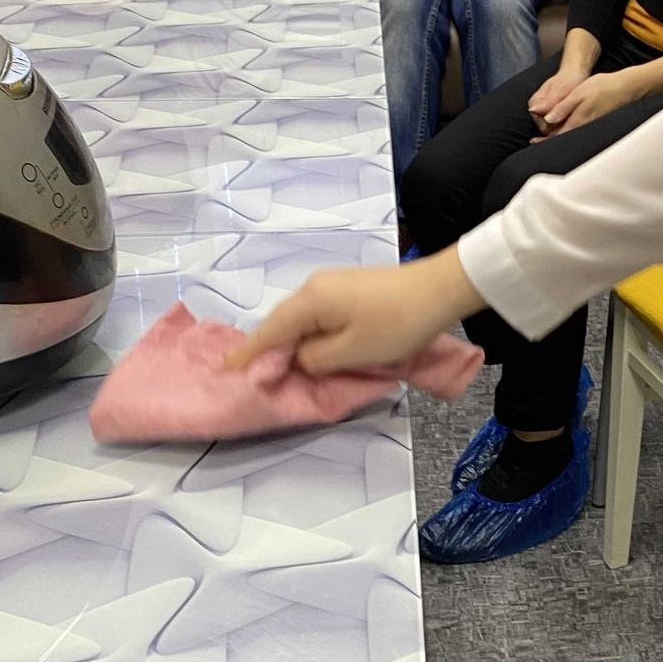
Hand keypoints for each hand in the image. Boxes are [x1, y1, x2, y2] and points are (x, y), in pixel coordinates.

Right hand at [225, 247, 480, 376]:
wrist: (439, 290)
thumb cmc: (396, 324)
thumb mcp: (352, 352)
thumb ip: (315, 360)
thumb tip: (300, 358)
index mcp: (309, 301)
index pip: (268, 331)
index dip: (246, 354)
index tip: (223, 370)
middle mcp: (313, 286)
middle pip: (281, 323)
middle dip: (267, 349)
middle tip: (251, 376)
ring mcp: (331, 285)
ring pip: (300, 320)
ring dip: (290, 343)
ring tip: (279, 368)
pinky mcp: (348, 290)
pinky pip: (317, 316)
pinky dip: (309, 334)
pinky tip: (311, 349)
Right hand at [526, 61, 590, 128]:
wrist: (574, 74)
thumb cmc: (568, 81)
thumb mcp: (560, 91)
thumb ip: (548, 103)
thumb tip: (534, 111)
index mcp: (534, 104)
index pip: (543, 126)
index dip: (556, 125)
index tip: (567, 118)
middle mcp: (536, 110)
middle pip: (547, 129)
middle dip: (559, 125)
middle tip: (571, 116)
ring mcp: (542, 112)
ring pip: (552, 128)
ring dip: (562, 124)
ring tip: (572, 115)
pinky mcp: (550, 113)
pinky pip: (556, 124)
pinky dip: (564, 122)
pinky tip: (570, 116)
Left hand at [531, 71, 638, 136]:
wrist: (625, 88)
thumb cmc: (601, 88)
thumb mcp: (578, 94)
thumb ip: (562, 108)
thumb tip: (547, 120)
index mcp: (577, 122)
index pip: (557, 136)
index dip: (544, 140)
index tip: (533, 141)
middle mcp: (584, 128)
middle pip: (563, 139)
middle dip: (550, 140)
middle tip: (537, 140)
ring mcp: (591, 128)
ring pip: (571, 136)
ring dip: (559, 137)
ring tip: (548, 136)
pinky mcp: (596, 125)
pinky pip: (579, 133)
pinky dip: (569, 133)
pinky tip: (566, 129)